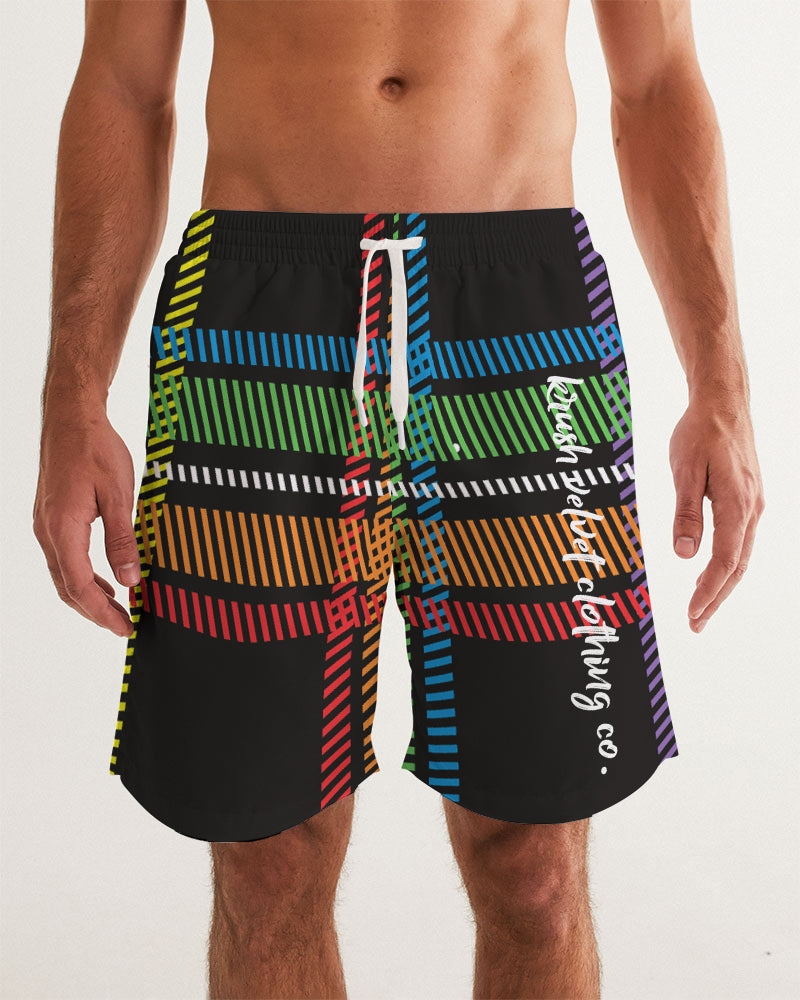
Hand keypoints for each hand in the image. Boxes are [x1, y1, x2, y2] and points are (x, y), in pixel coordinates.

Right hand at [33, 409, 140, 637]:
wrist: (71, 418)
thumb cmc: (95, 449)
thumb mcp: (119, 495)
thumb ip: (122, 540)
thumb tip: (130, 580)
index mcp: (62, 529)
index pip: (79, 586)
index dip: (102, 613)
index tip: (124, 627)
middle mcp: (47, 531)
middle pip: (67, 587)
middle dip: (95, 612)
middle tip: (124, 625)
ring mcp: (46, 525)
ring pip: (63, 575)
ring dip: (89, 596)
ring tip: (117, 608)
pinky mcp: (51, 518)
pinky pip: (64, 558)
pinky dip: (83, 576)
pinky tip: (105, 579)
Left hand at [669, 397, 764, 632]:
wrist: (724, 403)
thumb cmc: (700, 432)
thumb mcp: (685, 470)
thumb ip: (686, 513)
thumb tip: (685, 555)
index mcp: (737, 503)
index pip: (725, 560)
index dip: (709, 591)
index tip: (692, 614)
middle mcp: (752, 509)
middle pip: (738, 567)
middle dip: (716, 598)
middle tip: (695, 624)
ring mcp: (754, 504)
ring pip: (742, 556)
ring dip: (722, 585)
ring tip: (702, 608)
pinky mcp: (749, 499)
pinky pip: (742, 541)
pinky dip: (729, 564)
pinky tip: (714, 574)